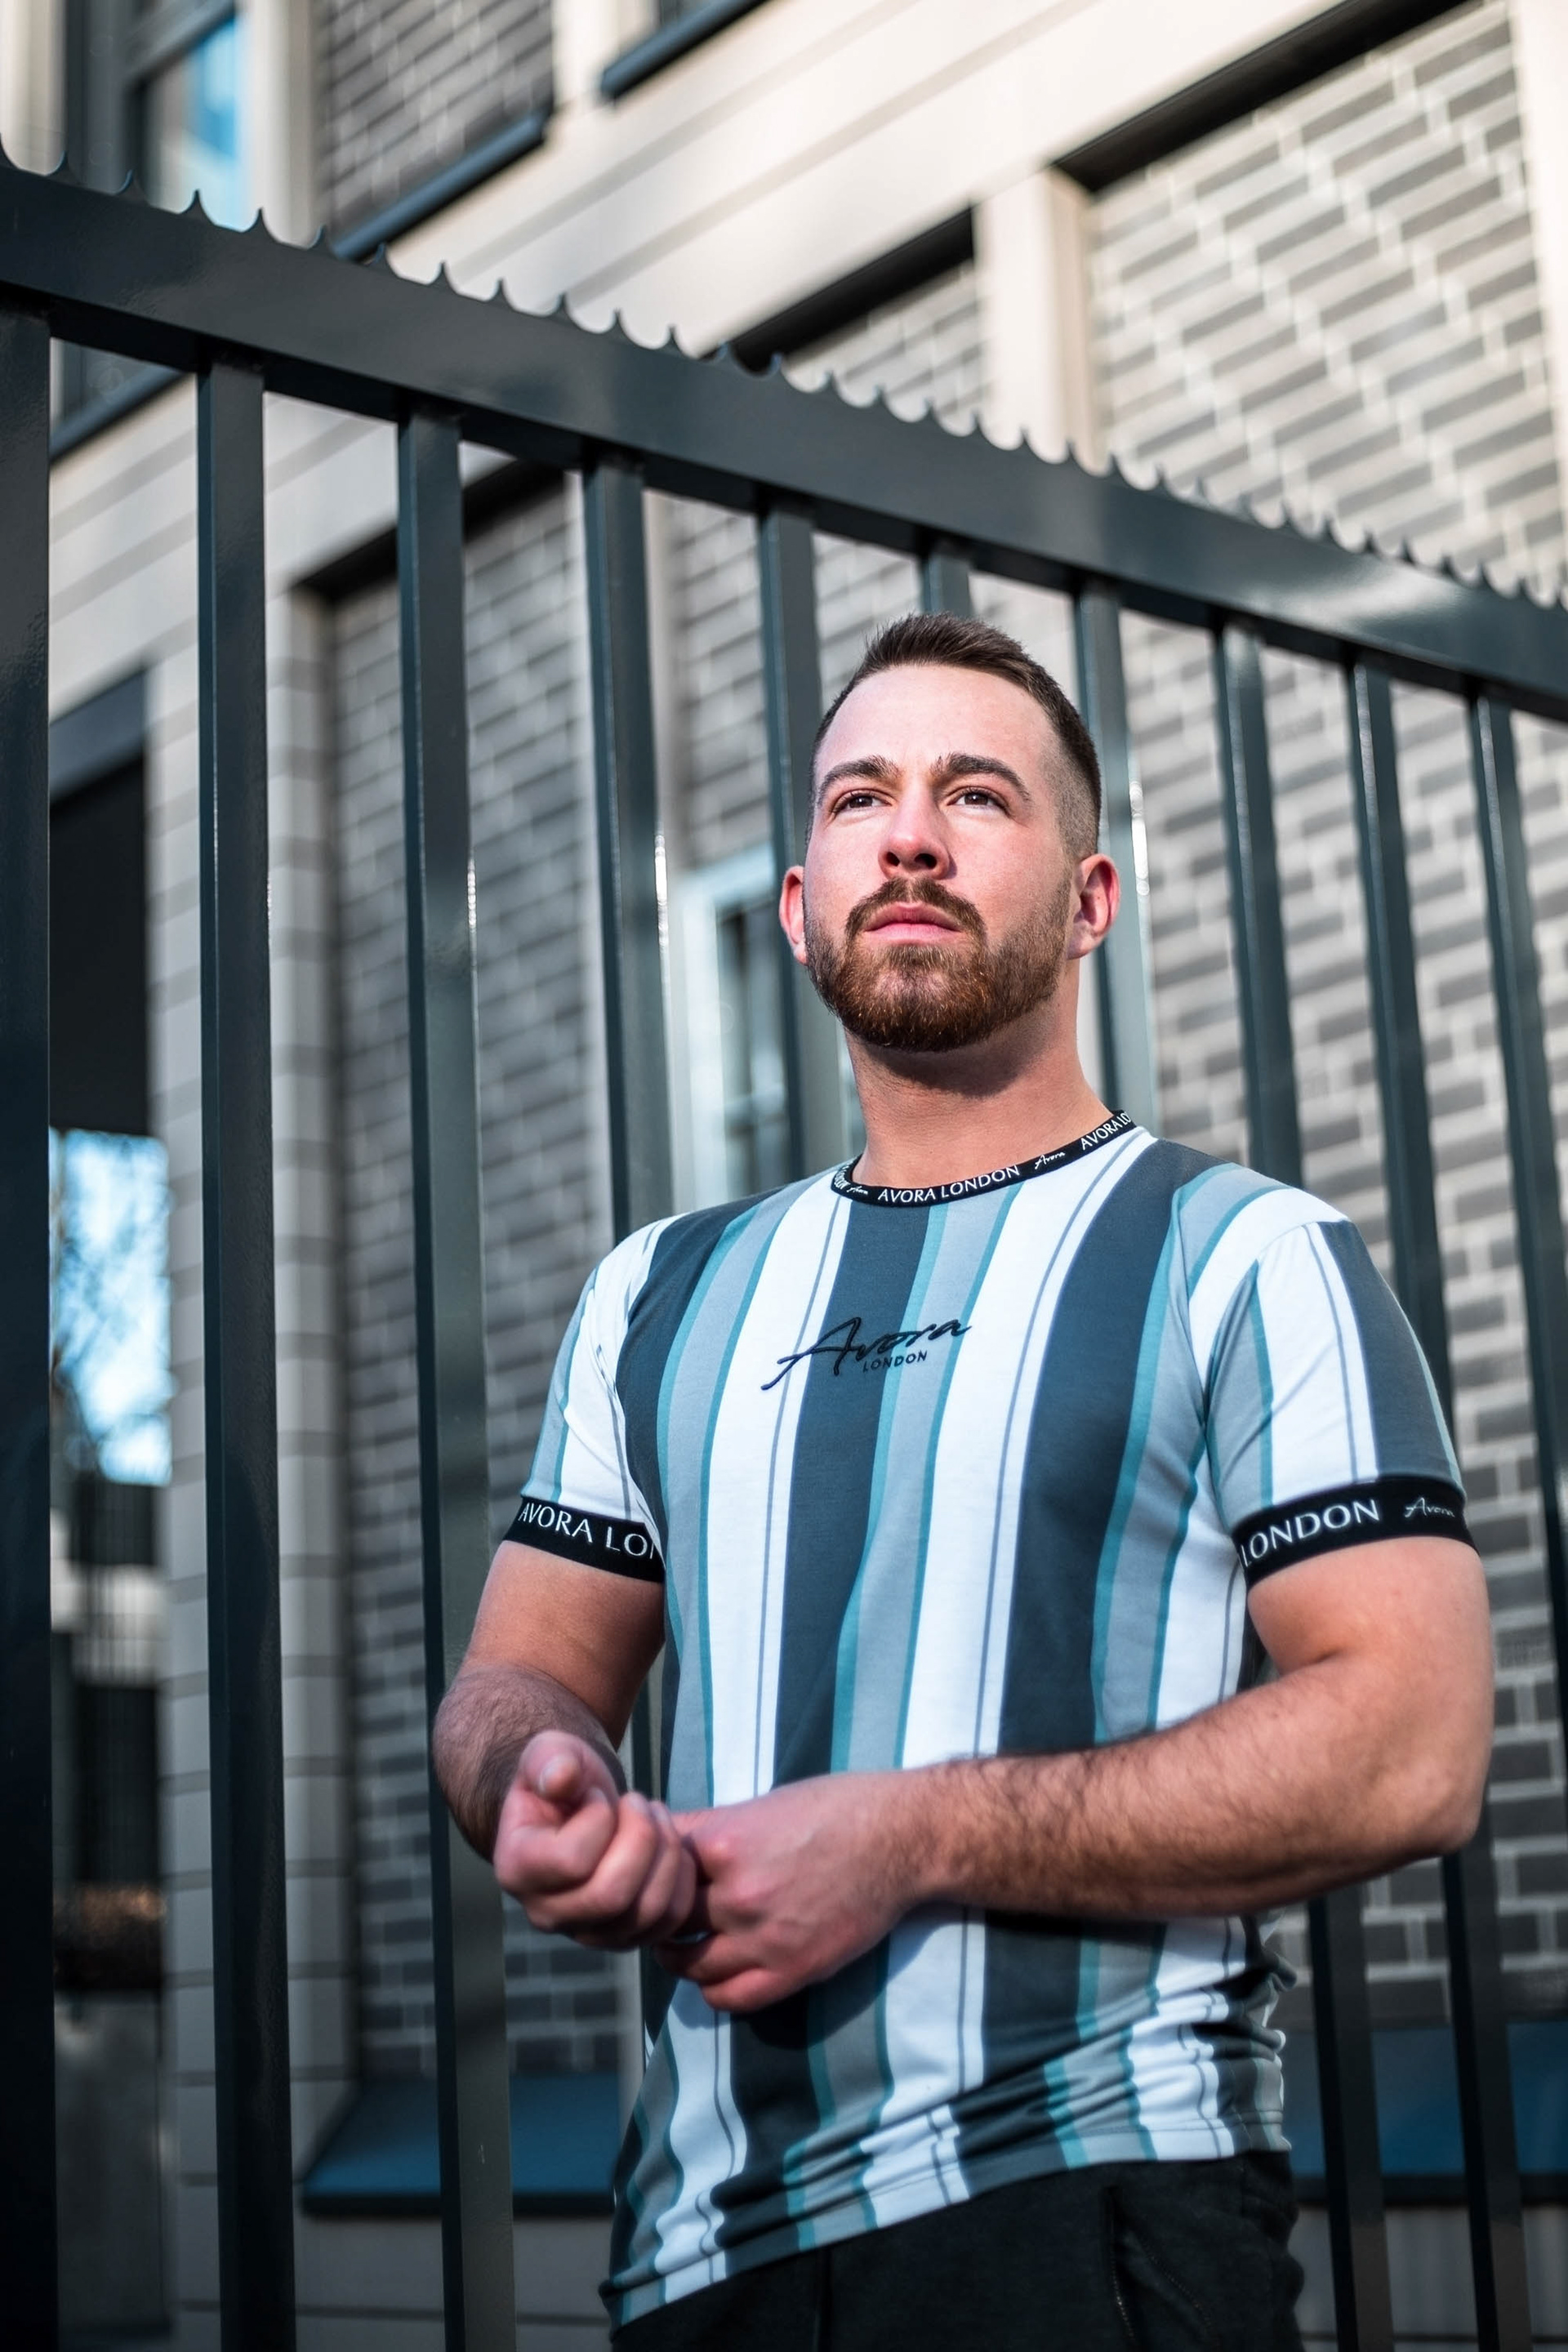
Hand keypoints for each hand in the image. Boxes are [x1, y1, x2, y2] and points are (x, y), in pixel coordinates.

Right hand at [492, 1731, 696, 1949]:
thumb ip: (551, 1759)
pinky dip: (682, 1878)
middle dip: (641, 1837)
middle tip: (640, 1802)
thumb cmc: (563, 1777)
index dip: (599, 1818)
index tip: (597, 1794)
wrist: (577, 1805)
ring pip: (645, 1912)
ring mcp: (586, 1932)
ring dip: (666, 1853)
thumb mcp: (552, 1752)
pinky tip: (670, 1842)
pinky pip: (668, 1921)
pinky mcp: (623, 1936)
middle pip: (611, 1895)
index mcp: (517, 1871)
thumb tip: (561, 1778)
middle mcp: (546, 1914)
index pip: (571, 1861)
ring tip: (656, 1816)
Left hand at [658, 1773, 917, 2011]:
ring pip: (689, 1964)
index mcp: (723, 1842)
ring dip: (679, 1957)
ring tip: (683, 1947)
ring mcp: (762, 1937)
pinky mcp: (791, 1970)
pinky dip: (712, 1989)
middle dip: (658, 1914)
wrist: (899, 1838)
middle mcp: (734, 1893)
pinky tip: (716, 1972)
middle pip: (665, 1918)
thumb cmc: (835, 1808)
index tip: (650, 1874)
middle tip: (661, 1914)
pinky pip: (727, 1997)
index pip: (655, 1866)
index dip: (649, 1870)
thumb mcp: (762, 1804)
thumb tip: (668, 1843)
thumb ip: (714, 1830)